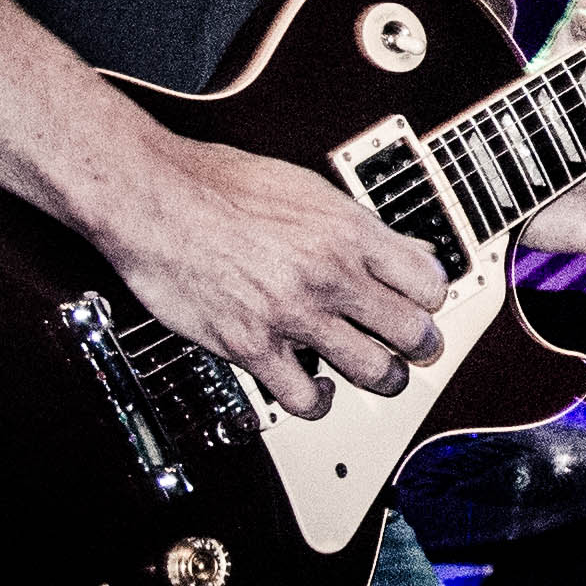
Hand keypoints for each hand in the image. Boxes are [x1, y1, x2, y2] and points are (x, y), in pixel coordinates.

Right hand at [86, 129, 448, 420]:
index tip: (426, 303)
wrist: (153, 198)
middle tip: (417, 347)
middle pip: (412, 332)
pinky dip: (319, 400)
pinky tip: (319, 389)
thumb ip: (360, 227)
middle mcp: (330, 275)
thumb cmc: (220, 184)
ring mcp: (293, 315)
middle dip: (422, 345)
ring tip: (381, 375)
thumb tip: (405, 248)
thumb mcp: (308, 188)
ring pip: (374, 371)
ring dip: (385, 379)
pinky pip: (306, 397)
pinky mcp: (252, 346)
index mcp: (350, 232)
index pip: (428, 281)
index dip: (432, 298)